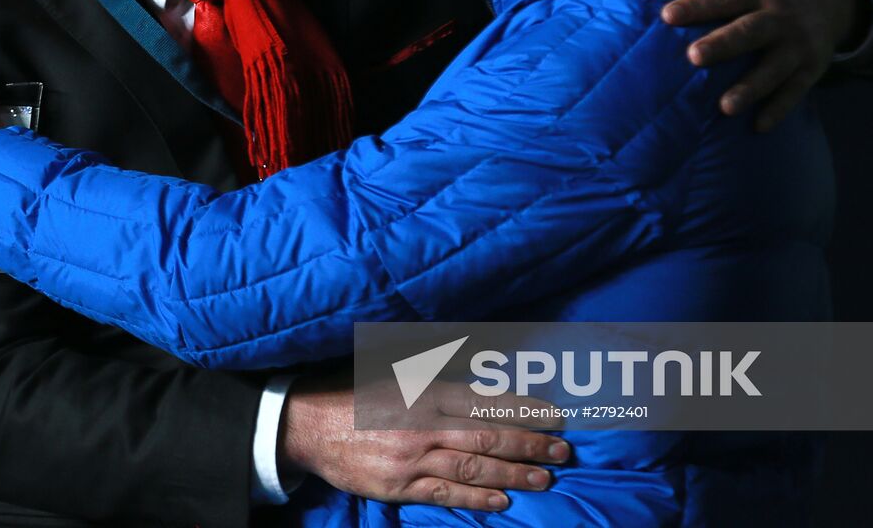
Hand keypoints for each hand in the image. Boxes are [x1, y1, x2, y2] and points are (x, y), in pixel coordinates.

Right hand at [280, 377, 568, 511]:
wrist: (310, 425)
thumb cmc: (357, 393)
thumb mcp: (398, 371)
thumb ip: (439, 375)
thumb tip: (484, 376)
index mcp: (426, 390)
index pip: (487, 401)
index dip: (526, 409)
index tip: (555, 416)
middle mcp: (424, 424)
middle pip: (489, 436)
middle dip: (531, 443)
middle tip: (563, 450)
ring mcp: (412, 458)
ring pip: (474, 468)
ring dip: (515, 473)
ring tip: (546, 477)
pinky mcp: (399, 486)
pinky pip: (445, 495)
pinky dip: (477, 499)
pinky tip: (503, 501)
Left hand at [661, 0, 860, 131]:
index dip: (697, 4)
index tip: (667, 16)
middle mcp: (779, 15)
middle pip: (749, 31)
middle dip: (723, 44)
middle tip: (693, 56)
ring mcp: (797, 44)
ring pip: (773, 68)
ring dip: (751, 88)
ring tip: (725, 107)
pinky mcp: (811, 67)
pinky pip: (795, 90)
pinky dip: (779, 109)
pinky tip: (758, 126)